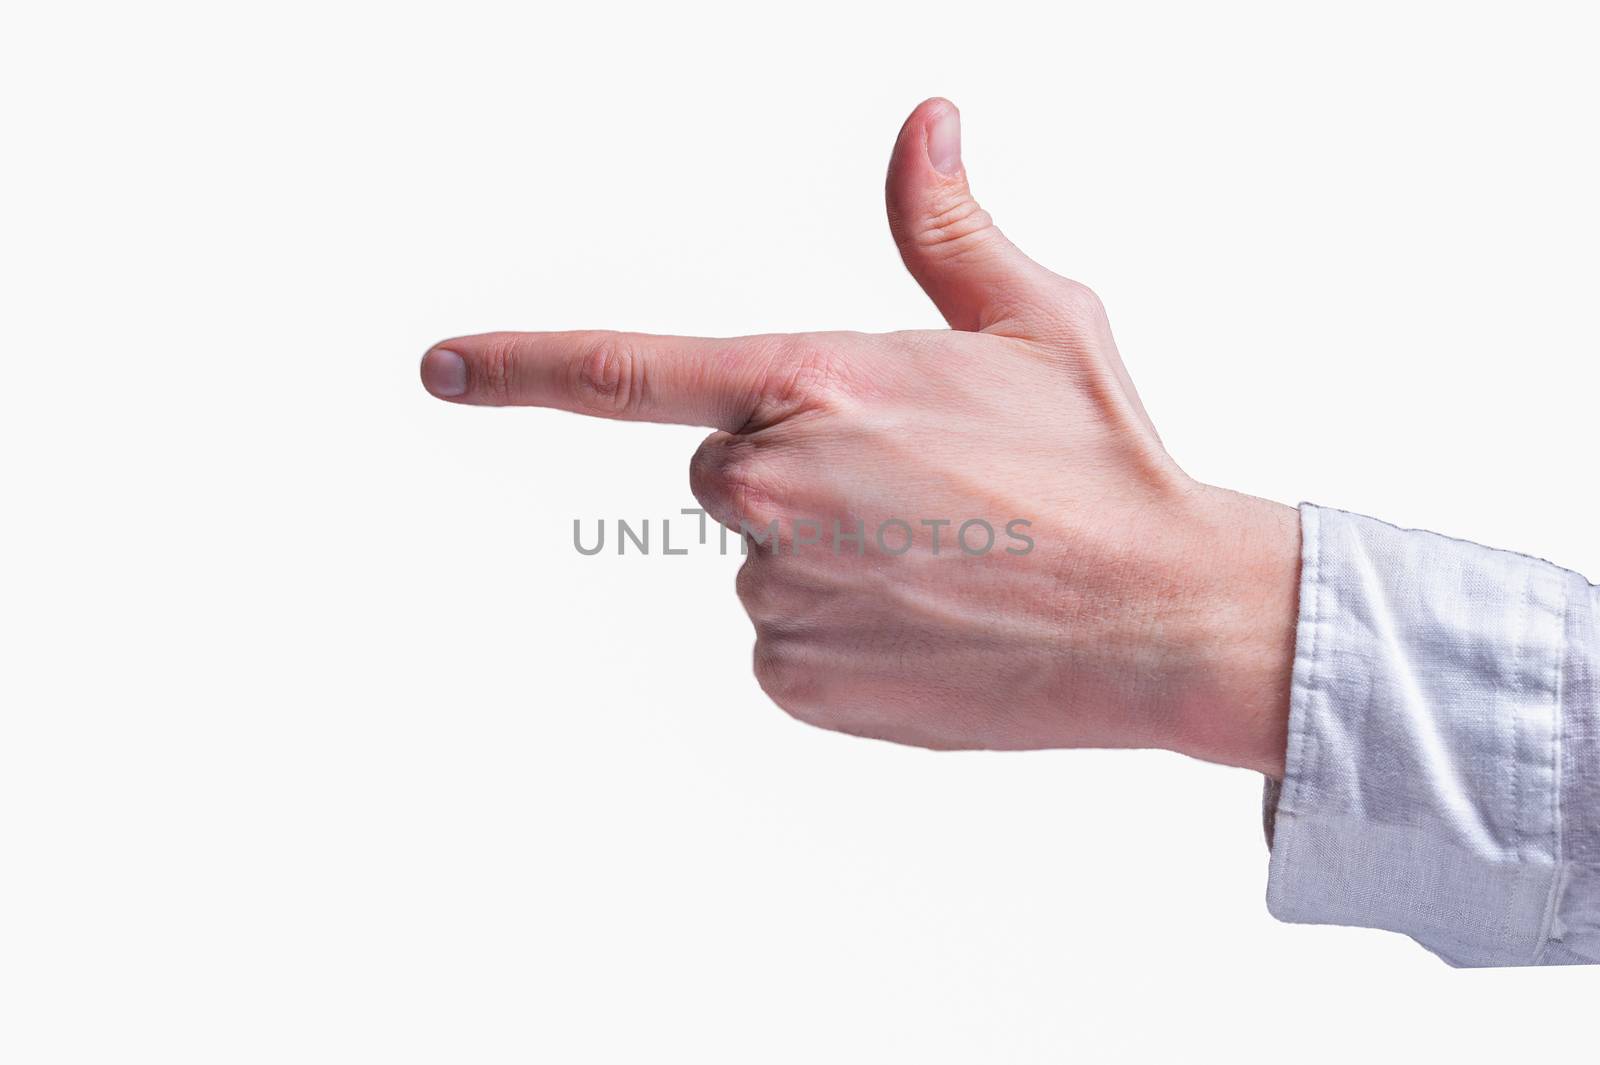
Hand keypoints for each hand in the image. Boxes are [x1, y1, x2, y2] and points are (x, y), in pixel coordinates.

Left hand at [420, 98, 1300, 775]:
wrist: (1166, 619)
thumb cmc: (1105, 462)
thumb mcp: (1035, 320)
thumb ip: (944, 225)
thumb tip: (925, 123)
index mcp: (814, 385)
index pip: (626, 370)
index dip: (519, 364)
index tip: (441, 366)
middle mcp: (773, 494)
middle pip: (724, 469)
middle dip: (798, 468)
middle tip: (921, 488)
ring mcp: (781, 600)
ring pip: (761, 561)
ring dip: (828, 555)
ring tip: (944, 560)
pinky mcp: (800, 685)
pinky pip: (786, 643)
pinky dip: (840, 633)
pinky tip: (930, 623)